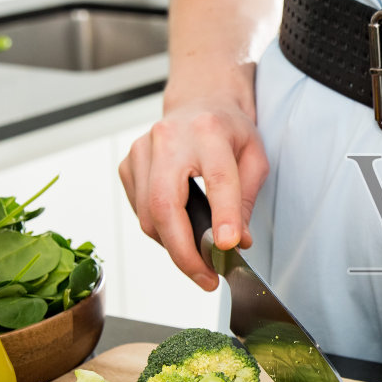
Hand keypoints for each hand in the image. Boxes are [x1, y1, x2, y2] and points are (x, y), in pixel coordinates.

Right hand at [119, 70, 266, 289]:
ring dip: (173, 247)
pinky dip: (160, 231)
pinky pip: (140, 211)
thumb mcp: (254, 158)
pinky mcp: (128, 164)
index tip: (227, 247)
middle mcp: (168, 138)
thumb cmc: (229, 130)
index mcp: (208, 132)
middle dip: (184, 252)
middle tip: (206, 278)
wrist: (200, 102)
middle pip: (166, 205)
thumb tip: (236, 242)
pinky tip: (180, 232)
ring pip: (149, 216)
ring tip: (198, 260)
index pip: (216, 179)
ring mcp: (142, 150)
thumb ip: (246, 200)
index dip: (222, 216)